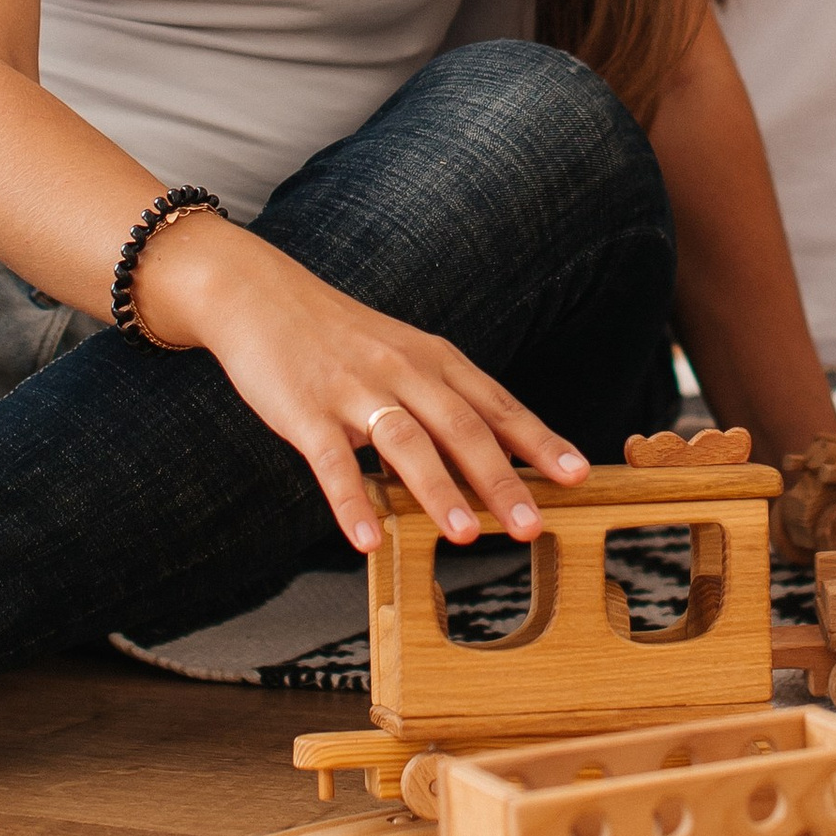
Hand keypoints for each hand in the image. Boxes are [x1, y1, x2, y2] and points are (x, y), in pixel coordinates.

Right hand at [139, 211, 588, 552]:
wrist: (259, 295)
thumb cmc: (338, 337)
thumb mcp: (402, 355)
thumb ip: (441, 401)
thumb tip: (489, 461)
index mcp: (433, 359)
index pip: (497, 404)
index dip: (539, 441)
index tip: (576, 474)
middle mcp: (402, 370)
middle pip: (462, 427)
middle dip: (502, 479)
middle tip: (533, 524)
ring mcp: (354, 388)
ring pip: (406, 442)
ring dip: (439, 492)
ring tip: (467, 537)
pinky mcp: (306, 409)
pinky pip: (332, 461)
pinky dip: (352, 502)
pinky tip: (367, 540)